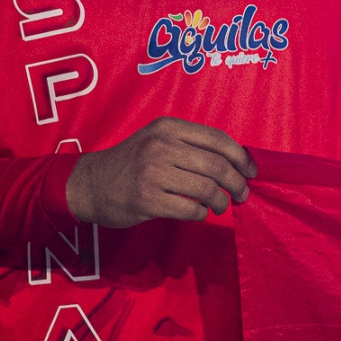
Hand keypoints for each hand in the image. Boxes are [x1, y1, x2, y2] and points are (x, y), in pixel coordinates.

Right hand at [64, 117, 256, 228]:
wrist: (89, 184)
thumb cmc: (132, 163)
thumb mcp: (158, 140)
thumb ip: (190, 145)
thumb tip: (236, 162)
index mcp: (168, 127)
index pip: (218, 139)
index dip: (241, 157)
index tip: (251, 171)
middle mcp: (161, 146)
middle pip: (217, 165)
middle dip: (237, 182)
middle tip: (242, 193)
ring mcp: (152, 173)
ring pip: (207, 188)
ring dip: (222, 201)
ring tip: (222, 206)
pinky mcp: (146, 200)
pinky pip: (190, 209)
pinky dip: (202, 213)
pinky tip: (199, 212)